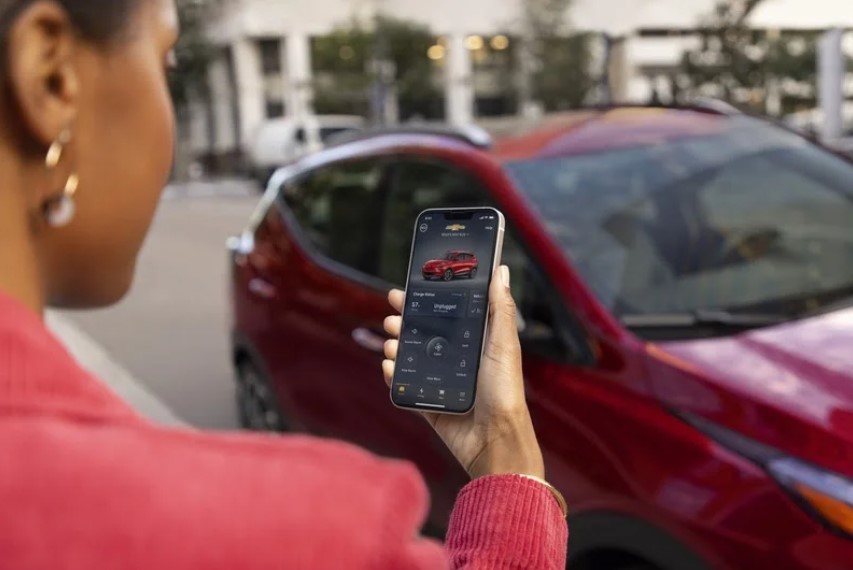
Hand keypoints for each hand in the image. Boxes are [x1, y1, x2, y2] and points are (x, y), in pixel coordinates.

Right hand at [383, 266, 544, 479]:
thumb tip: (500, 271)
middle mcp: (456, 360)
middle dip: (404, 323)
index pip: (445, 314)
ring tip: (392, 343)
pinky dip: (395, 376)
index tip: (405, 290)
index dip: (425, 301)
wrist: (495, 440)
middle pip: (423, 334)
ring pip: (411, 358)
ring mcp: (441, 382)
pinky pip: (406, 387)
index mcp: (475, 342)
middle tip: (391, 316)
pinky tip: (390, 367)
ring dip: (396, 347)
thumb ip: (500, 308)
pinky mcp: (430, 403)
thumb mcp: (504, 344)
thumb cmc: (506, 392)